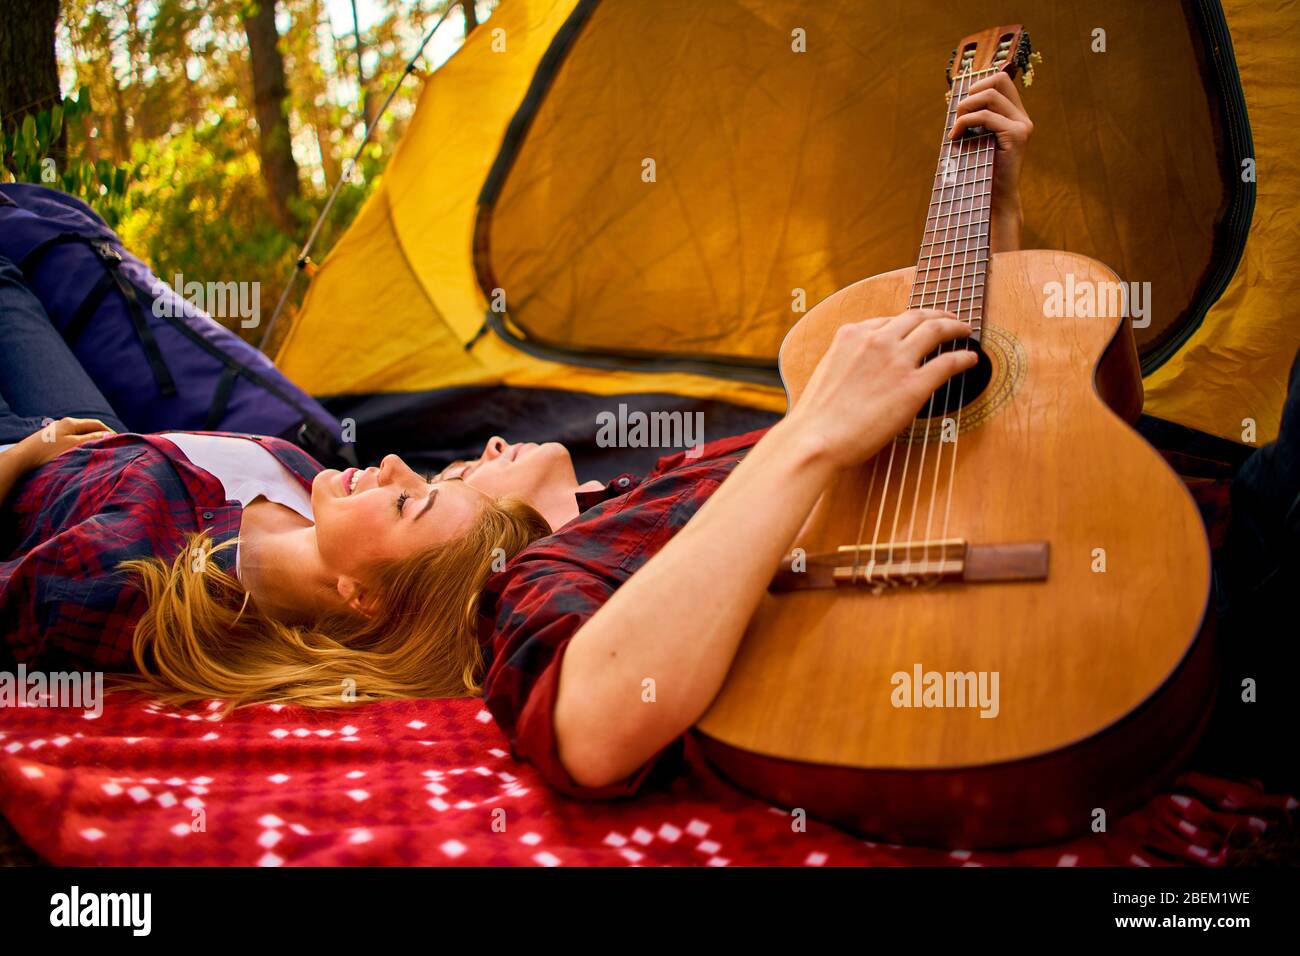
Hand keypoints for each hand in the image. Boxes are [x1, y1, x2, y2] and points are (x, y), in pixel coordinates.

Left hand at [7, 417, 115, 471]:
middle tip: (112, 447)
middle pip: (88, 428)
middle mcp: (64, 424)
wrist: (22, 458)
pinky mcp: (51, 440)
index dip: (110, 432)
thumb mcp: (74, 445)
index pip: (97, 424)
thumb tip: (109, 436)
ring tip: (98, 452)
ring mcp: (56, 432)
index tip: (120, 441)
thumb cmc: (49, 452)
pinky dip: (80, 445)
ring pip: (79, 435)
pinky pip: (71, 440)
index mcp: (71, 422)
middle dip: (101, 436)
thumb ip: (92, 440)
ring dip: (90, 442)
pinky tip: (80, 454)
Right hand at [787, 309, 977, 470]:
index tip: (916, 325)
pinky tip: (970, 359)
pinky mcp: (913, 386)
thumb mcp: (828, 371)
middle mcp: (876, 340)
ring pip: (936, 330)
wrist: (818, 437)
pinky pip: (947, 363)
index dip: (907, 321)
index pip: (888, 320)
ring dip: (955, 326)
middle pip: (916, 316)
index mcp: (851, 334)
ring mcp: (896, 361)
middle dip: (937, 314)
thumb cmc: (817, 415)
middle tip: (949, 318)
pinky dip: (963, 358)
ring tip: (965, 329)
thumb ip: (848, 359)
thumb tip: (862, 367)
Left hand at [950, 71, 1032, 249]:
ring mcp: (1022, 126)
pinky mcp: (1016, 136)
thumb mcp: (975, 139)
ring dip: (964, 109)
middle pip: (996, 81)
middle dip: (970, 95)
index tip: (962, 107)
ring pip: (989, 95)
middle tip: (957, 119)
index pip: (1001, 80)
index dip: (978, 83)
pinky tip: (956, 137)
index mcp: (1015, 115)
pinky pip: (985, 116)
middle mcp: (1022, 117)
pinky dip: (965, 122)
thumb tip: (958, 98)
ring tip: (956, 129)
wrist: (993, 199)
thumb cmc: (979, 171)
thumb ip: (973, 119)